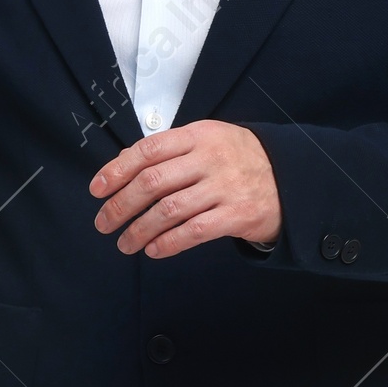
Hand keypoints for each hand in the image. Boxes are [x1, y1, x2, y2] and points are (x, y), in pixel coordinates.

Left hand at [90, 121, 281, 256]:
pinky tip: (154, 250)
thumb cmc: (239, 160)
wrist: (290, 178)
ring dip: (140, 230)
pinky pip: (193, 231)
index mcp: (198, 135)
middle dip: (120, 205)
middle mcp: (210, 158)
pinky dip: (168, 243)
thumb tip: (121, 165)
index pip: (147, 150)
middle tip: (103, 223)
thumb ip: (170, 151)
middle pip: (152, 182)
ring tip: (125, 243)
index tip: (97, 190)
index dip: (116, 170)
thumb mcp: (207, 141)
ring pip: (169, 210)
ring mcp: (225, 187)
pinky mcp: (237, 215)